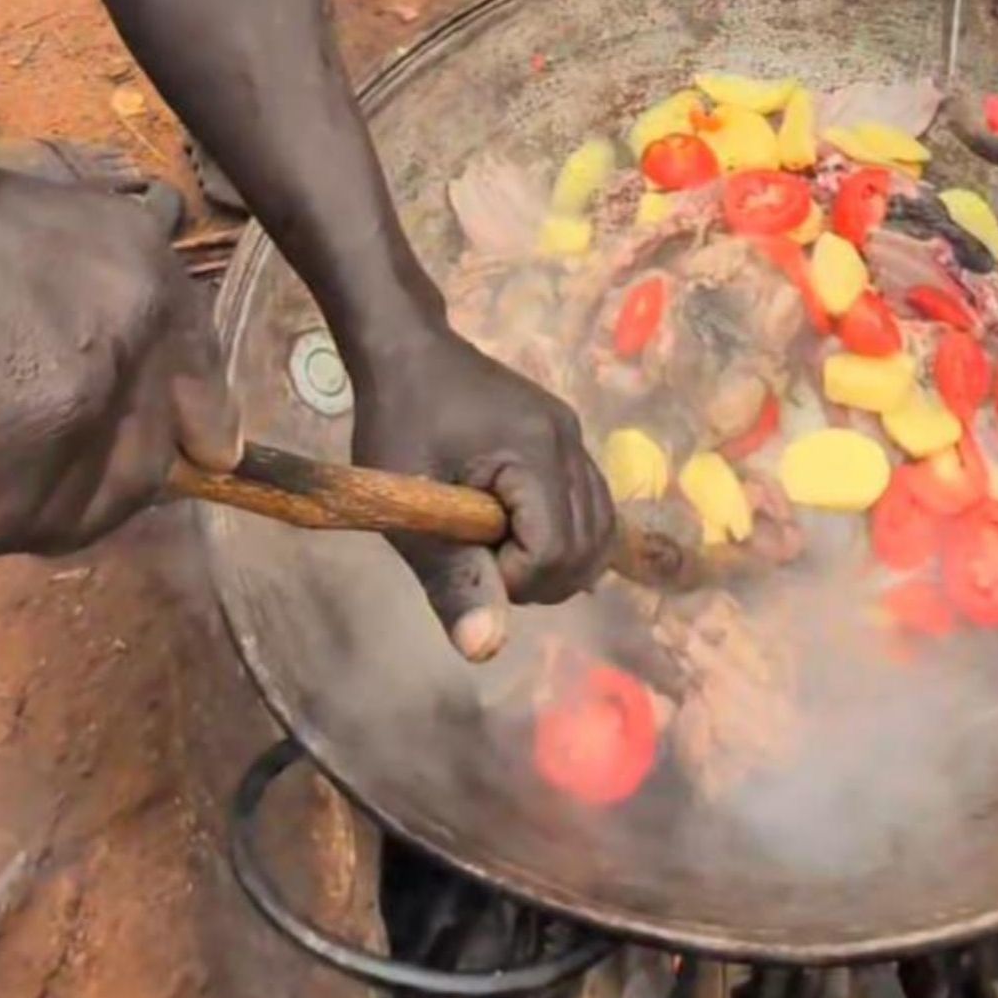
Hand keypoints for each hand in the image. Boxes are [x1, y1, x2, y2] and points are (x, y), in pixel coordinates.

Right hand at [0, 157, 240, 556]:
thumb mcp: (36, 233)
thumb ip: (84, 305)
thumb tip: (107, 398)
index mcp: (150, 281)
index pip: (199, 391)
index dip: (183, 435)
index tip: (177, 464)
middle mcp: (139, 340)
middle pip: (136, 475)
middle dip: (62, 493)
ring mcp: (86, 401)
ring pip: (57, 519)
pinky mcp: (20, 454)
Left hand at [351, 327, 613, 662]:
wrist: (408, 348)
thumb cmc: (397, 422)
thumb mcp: (408, 507)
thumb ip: (451, 578)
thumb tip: (485, 649)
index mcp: (535, 453)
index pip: (556, 549)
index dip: (515, 579)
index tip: (467, 566)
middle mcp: (570, 444)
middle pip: (589, 545)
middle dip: (541, 578)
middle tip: (483, 567)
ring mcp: (575, 438)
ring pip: (601, 530)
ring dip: (558, 562)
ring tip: (500, 555)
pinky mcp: (568, 439)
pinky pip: (592, 505)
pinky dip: (568, 537)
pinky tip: (522, 538)